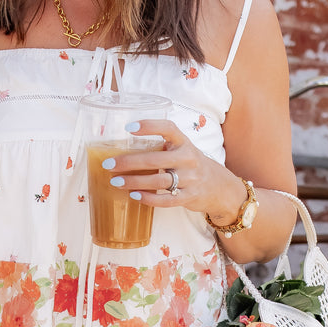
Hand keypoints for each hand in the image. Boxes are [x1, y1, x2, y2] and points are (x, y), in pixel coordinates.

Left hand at [101, 119, 247, 222]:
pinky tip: (134, 195)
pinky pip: (166, 200)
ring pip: (158, 181)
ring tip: (116, 181)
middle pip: (154, 160)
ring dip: (133, 181)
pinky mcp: (190, 197)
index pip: (168, 128)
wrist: (219, 186)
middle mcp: (188, 158)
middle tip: (108, 164)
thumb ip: (161, 147)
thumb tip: (122, 148)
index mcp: (184, 142)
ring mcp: (190, 179)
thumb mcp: (182, 149)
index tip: (129, 128)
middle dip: (128, 162)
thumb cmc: (190, 165)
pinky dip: (148, 198)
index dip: (149, 126)